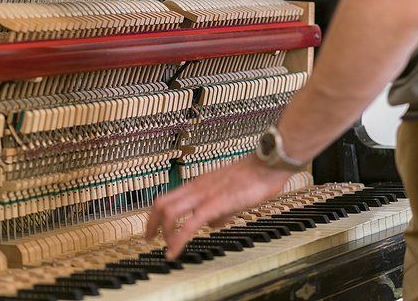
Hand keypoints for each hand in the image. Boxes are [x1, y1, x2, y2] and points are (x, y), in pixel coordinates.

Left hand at [145, 155, 292, 259]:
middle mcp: (197, 187)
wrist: (267, 164)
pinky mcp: (214, 204)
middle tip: (149, 239)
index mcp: (199, 183)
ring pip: (170, 212)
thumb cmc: (255, 177)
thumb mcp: (232, 195)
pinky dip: (178, 240)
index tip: (154, 227)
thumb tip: (214, 223)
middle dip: (151, 223)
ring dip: (163, 232)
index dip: (157, 213)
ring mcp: (204, 194)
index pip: (169, 197)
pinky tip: (174, 252)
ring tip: (166, 249)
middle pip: (161, 203)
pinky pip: (189, 224)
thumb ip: (221, 208)